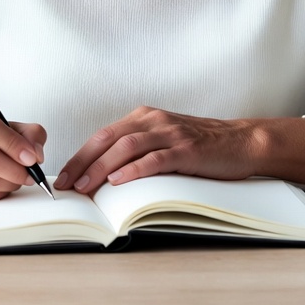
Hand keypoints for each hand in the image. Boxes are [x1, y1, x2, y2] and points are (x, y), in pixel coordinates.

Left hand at [54, 106, 259, 195]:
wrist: (240, 142)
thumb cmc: (200, 146)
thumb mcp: (164, 140)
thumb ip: (138, 149)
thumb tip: (103, 175)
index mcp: (144, 117)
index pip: (103, 135)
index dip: (80, 155)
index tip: (64, 176)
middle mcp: (153, 121)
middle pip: (108, 139)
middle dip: (83, 162)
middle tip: (67, 184)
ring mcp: (170, 134)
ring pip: (127, 147)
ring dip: (101, 168)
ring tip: (86, 187)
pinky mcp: (186, 149)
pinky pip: (154, 158)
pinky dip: (134, 170)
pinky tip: (119, 182)